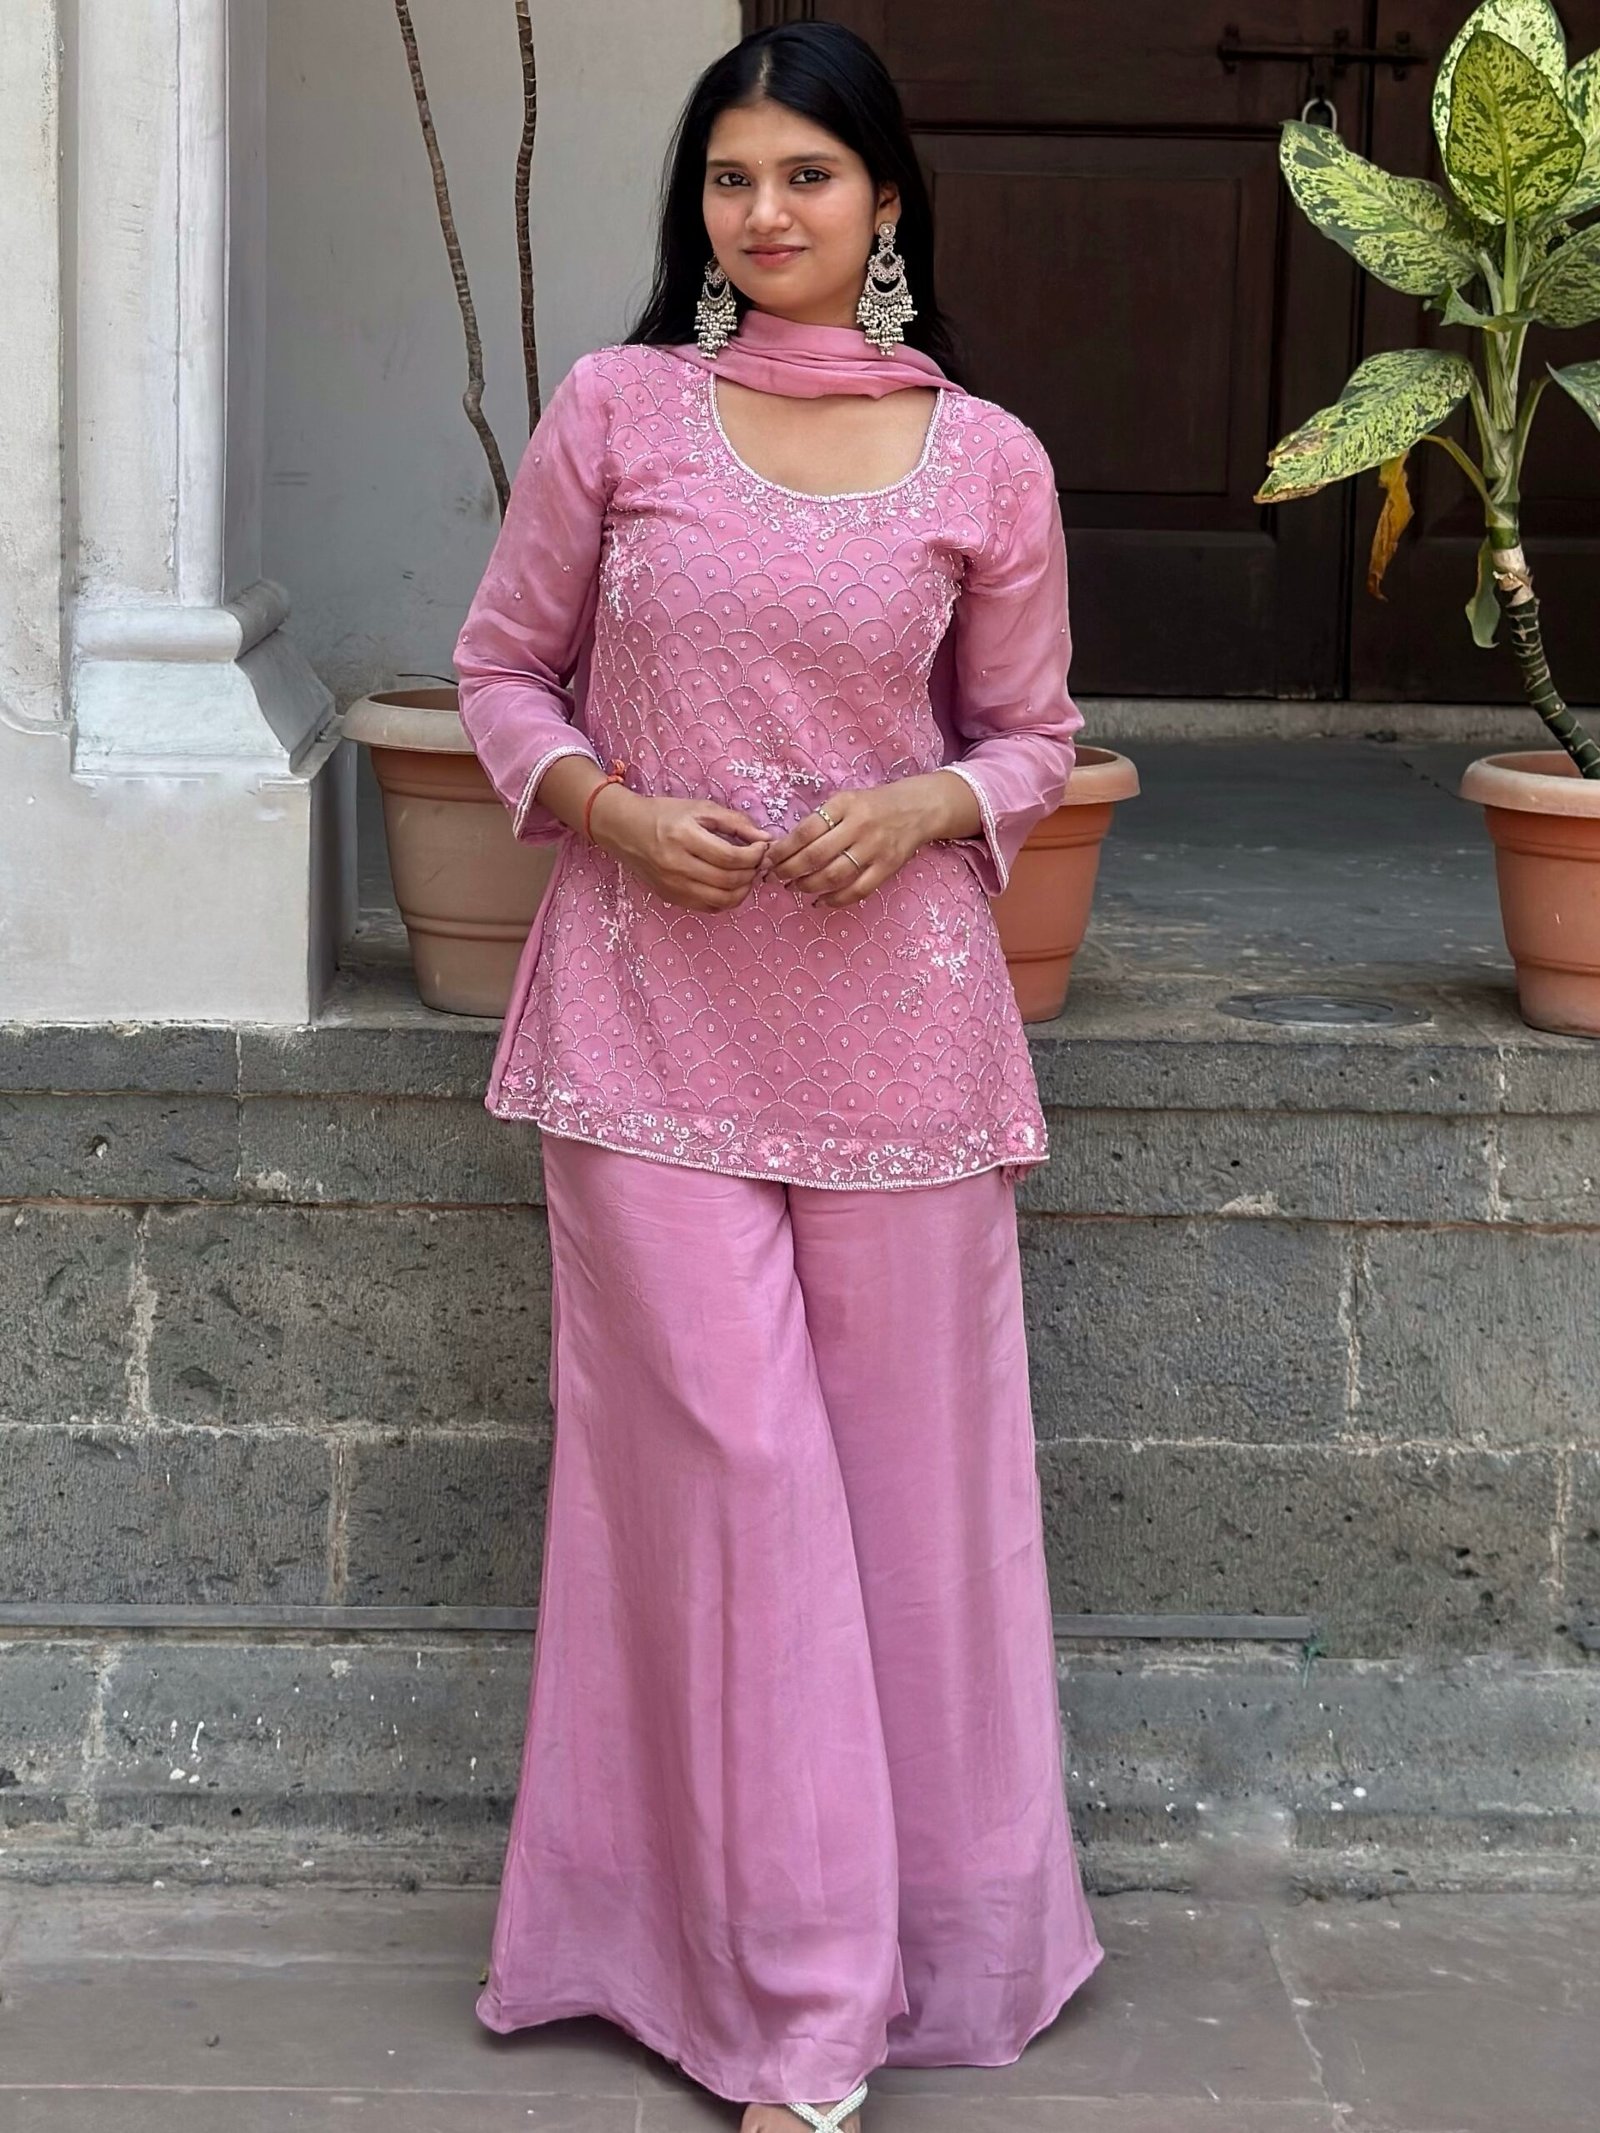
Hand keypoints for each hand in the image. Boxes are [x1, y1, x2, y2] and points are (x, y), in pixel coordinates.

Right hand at [590, 786, 771, 912]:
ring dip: (743, 890)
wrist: (624, 830)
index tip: (762, 847)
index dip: (754, 855)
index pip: (730, 857)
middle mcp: (676, 865)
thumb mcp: (700, 808)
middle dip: (752, 872)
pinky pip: (708, 907)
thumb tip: (766, 838)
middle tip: (757, 861)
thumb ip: (735, 822)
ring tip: (746, 874)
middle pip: (728, 881)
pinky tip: (730, 885)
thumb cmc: (664, 815)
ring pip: (721, 900)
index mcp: (684, 837)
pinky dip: (727, 900)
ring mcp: (672, 885)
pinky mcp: (671, 897)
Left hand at [760, 773, 978, 907]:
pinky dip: (835, 900)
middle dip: (789, 871)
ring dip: (808, 886)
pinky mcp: (888, 867)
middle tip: (775, 877)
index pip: (805, 831)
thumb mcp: (846, 800)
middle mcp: (859, 826)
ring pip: (834, 876)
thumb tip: (785, 847)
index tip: (769, 859)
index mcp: (844, 805)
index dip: (783, 849)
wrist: (917, 808)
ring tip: (794, 887)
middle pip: (815, 856)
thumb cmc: (873, 805)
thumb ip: (820, 820)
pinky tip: (820, 901)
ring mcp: (875, 848)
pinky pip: (858, 890)